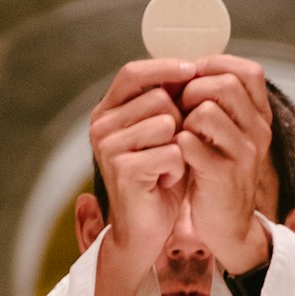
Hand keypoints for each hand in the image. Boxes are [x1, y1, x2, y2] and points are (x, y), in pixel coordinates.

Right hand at [85, 60, 190, 287]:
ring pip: (166, 123)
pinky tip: (166, 181)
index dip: (163, 67)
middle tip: (172, 148)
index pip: (132, 73)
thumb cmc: (159, 177)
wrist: (146, 229)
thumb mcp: (163, 133)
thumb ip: (169, 102)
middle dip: (178, 121)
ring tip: (168, 166)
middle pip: (158, 98)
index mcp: (107, 112)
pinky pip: (171, 152)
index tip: (193, 69)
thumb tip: (190, 66)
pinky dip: (178, 168)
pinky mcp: (122, 169)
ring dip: (179, 146)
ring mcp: (108, 147)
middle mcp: (101, 125)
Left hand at [175, 58, 274, 273]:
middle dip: (193, 90)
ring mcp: (244, 154)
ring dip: (183, 118)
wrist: (227, 226)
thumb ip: (214, 103)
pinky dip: (176, 144)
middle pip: (225, 84)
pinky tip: (176, 156)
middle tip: (181, 109)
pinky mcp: (224, 176)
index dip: (216, 66)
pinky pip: (190, 143)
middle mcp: (258, 132)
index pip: (249, 71)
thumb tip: (183, 70)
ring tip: (181, 134)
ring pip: (207, 111)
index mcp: (260, 118)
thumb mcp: (224, 134)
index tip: (193, 78)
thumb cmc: (216, 173)